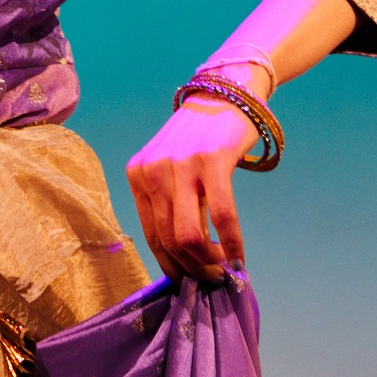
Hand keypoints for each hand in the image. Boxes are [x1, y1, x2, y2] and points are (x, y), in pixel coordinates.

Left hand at [125, 95, 259, 284]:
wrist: (222, 93)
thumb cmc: (198, 138)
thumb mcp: (170, 168)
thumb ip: (170, 204)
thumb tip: (184, 257)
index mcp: (137, 175)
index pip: (151, 235)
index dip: (171, 266)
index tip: (189, 283)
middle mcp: (153, 171)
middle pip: (169, 239)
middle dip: (193, 269)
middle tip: (212, 279)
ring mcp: (181, 165)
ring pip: (189, 234)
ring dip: (209, 261)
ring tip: (224, 269)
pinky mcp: (211, 161)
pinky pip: (221, 215)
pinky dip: (231, 243)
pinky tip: (238, 257)